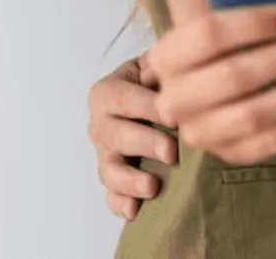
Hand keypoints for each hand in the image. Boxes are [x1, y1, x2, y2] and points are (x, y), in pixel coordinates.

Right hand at [88, 54, 175, 219]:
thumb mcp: (154, 66)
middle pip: (116, 136)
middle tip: (172, 152)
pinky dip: (120, 204)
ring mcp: (104, 154)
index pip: (123, 98)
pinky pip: (110, 195)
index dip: (147, 106)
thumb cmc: (154, 80)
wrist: (145, 98)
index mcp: (108, 92)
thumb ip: (159, 68)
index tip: (174, 116)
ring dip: (130, 180)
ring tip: (153, 187)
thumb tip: (169, 77)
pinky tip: (134, 210)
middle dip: (145, 144)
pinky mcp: (112, 177)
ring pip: (109, 169)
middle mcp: (100, 124)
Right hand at [148, 5, 275, 165]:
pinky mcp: (229, 153)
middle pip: (234, 77)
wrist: (220, 73)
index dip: (257, 23)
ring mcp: (200, 132)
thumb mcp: (220, 3)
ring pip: (253, 115)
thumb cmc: (235, 31)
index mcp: (166, 55)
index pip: (209, 34)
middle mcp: (174, 98)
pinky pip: (270, 143)